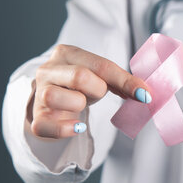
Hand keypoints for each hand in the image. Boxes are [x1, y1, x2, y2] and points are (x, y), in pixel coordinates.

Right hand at [27, 44, 150, 139]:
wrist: (52, 101)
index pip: (100, 65)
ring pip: (55, 96)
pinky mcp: (37, 118)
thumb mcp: (99, 77)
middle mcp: (48, 70)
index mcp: (67, 53)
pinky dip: (64, 129)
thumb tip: (145, 93)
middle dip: (97, 90)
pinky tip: (77, 127)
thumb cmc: (79, 86)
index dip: (125, 81)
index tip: (145, 95)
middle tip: (99, 94)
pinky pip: (45, 125)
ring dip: (77, 104)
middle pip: (79, 76)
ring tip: (80, 104)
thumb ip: (121, 82)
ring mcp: (39, 93)